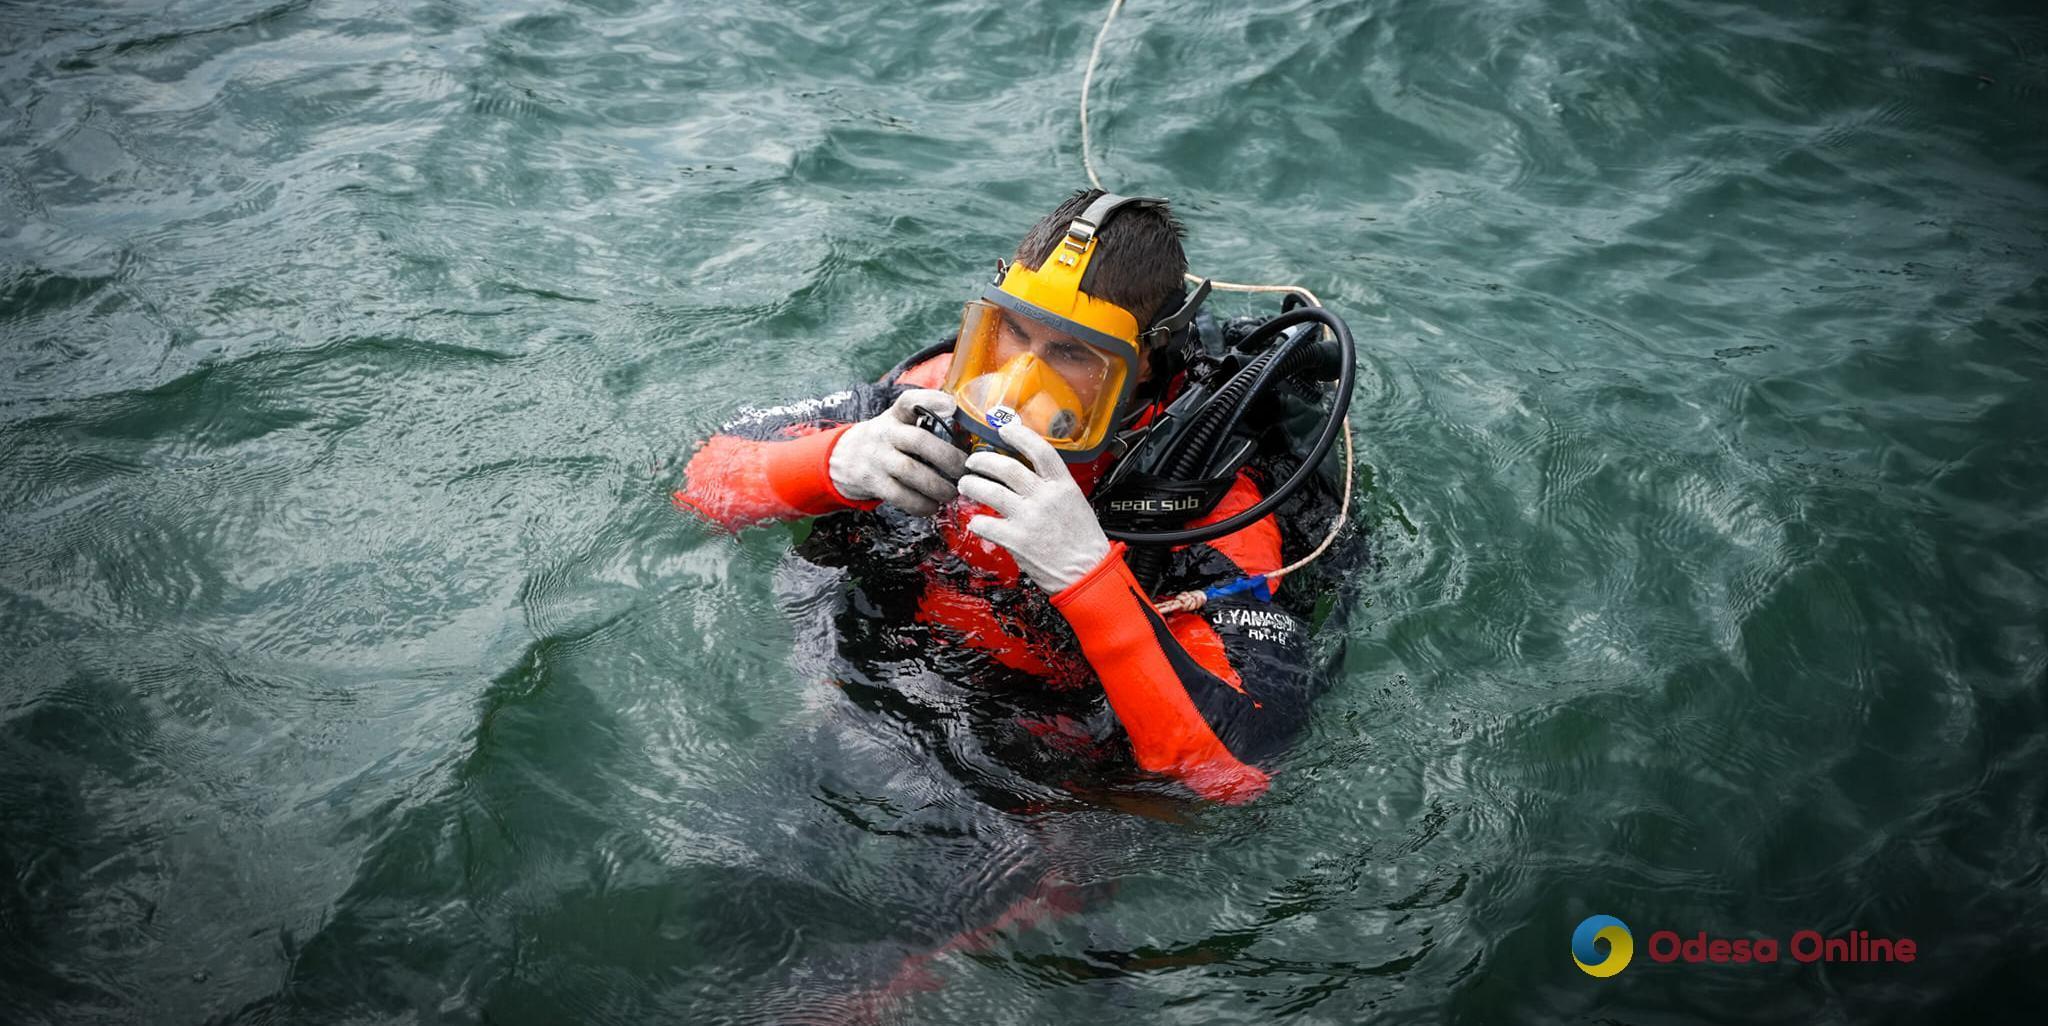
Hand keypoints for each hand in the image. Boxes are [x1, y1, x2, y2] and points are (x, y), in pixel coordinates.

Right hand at [829, 389, 968, 515]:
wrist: (840, 458)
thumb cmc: (883, 441)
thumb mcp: (896, 423)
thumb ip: (923, 424)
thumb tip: (967, 437)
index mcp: (895, 416)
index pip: (909, 400)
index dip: (931, 400)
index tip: (952, 406)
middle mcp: (885, 433)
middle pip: (918, 441)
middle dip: (947, 458)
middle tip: (963, 471)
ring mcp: (877, 458)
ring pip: (911, 471)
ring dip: (937, 486)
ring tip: (950, 493)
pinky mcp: (872, 482)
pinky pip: (900, 496)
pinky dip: (920, 504)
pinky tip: (931, 507)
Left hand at [956, 418, 1112, 592]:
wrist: (1088, 574)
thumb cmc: (1083, 543)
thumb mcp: (1076, 504)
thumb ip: (1053, 488)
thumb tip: (1029, 476)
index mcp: (1063, 485)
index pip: (1040, 450)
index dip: (1019, 435)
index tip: (1004, 429)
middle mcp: (1045, 497)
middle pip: (1006, 468)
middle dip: (982, 461)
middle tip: (973, 462)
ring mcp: (1029, 518)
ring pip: (990, 491)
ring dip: (972, 485)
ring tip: (965, 485)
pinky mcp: (1017, 540)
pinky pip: (986, 523)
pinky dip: (976, 521)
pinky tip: (976, 521)